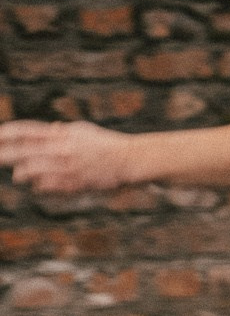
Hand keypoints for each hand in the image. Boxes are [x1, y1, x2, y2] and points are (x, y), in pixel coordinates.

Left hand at [0, 121, 135, 192]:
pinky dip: (38, 185)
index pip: (27, 131)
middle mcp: (60, 150)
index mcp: (62, 134)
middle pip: (22, 151)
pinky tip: (39, 184)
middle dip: (2, 155)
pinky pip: (44, 187)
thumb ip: (64, 131)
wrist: (130, 161)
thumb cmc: (107, 144)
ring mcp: (65, 168)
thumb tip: (51, 128)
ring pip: (29, 172)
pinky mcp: (71, 184)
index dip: (7, 133)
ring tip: (19, 175)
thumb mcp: (84, 131)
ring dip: (21, 174)